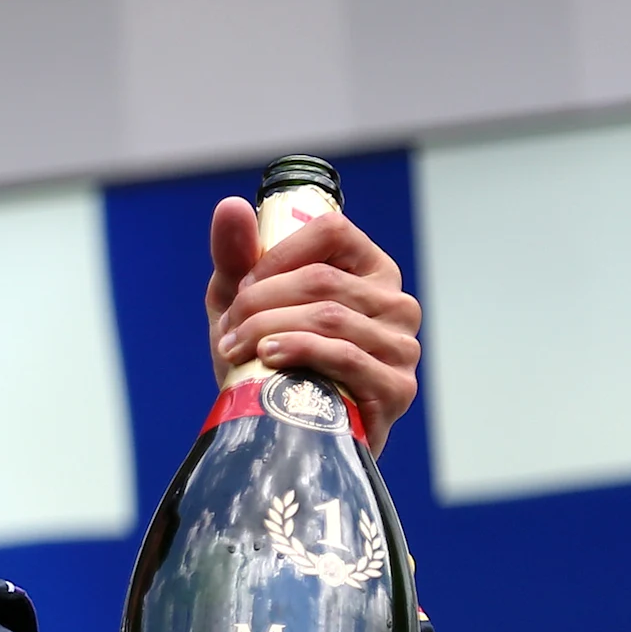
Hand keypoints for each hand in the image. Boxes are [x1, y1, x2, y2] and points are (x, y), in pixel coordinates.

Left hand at [206, 197, 420, 452]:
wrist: (278, 425)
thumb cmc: (265, 355)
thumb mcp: (243, 301)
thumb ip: (237, 253)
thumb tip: (231, 205)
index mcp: (369, 269)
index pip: (332, 231)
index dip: (276, 255)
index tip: (242, 285)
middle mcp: (396, 303)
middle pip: (322, 280)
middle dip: (259, 302)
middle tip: (229, 331)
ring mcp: (402, 346)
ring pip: (329, 317)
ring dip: (268, 330)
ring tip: (236, 348)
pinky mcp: (396, 388)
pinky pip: (345, 357)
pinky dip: (299, 352)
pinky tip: (268, 359)